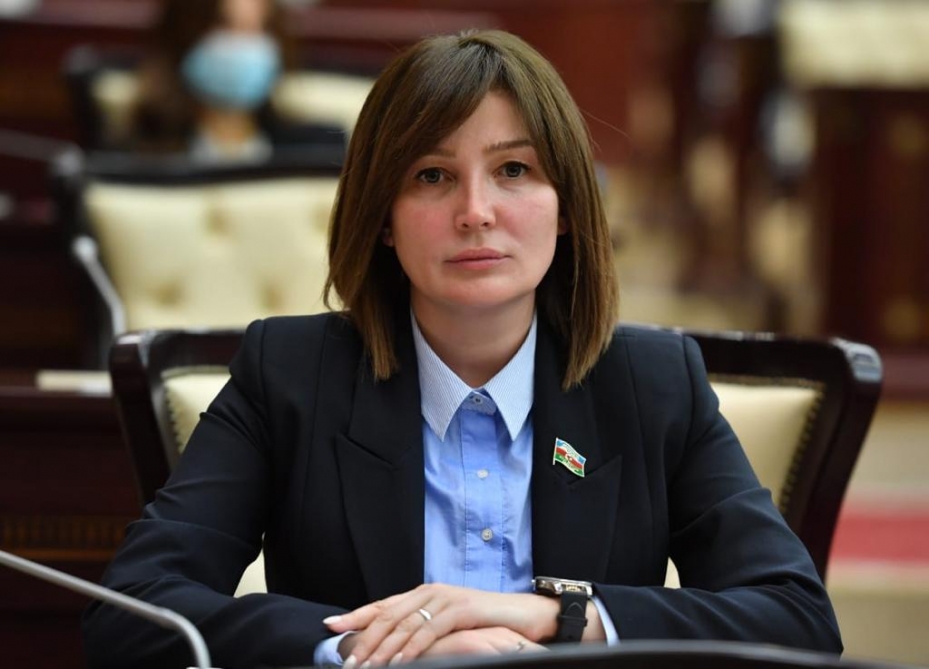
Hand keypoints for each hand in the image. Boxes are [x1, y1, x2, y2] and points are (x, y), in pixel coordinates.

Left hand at [324, 583, 559, 666]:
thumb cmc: (486, 623)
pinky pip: (430, 629)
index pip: (383, 605)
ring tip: (367, 667)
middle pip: (388, 615)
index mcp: (424, 594)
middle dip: (364, 639)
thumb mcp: (448, 626)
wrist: (525, 615)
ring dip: (383, 648)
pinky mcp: (462, 608)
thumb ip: (422, 630)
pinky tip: (400, 661)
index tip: (330, 626)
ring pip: (405, 623)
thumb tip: (393, 649)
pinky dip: (412, 647)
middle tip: (347, 662)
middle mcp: (430, 591)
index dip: (356, 615)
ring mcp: (446, 597)